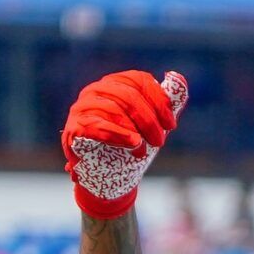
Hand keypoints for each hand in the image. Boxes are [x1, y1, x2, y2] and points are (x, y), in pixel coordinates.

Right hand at [61, 70, 187, 219]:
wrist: (107, 176)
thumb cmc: (130, 145)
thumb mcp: (152, 124)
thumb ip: (167, 102)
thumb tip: (178, 77)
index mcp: (116, 84)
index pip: (138, 80)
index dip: (159, 101)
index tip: (171, 125)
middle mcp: (97, 90)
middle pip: (128, 95)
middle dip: (149, 120)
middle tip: (160, 142)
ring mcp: (83, 107)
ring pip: (113, 109)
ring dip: (135, 131)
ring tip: (144, 150)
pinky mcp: (74, 128)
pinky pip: (97, 126)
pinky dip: (118, 134)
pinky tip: (133, 143)